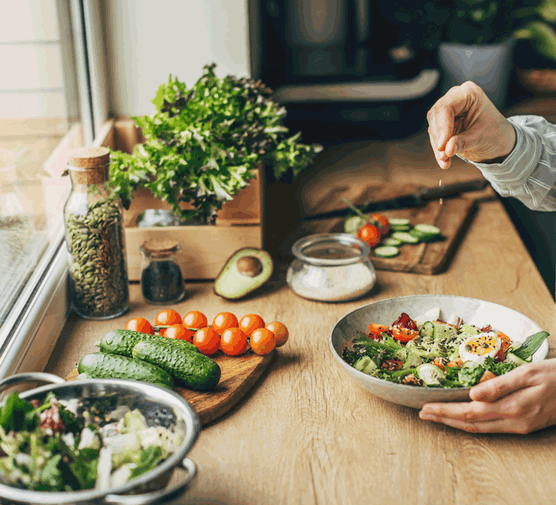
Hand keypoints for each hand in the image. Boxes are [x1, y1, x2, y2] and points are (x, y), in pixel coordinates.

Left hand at [419, 359, 555, 433]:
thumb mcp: (528, 373)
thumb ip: (500, 385)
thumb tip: (472, 394)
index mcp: (512, 406)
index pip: (469, 412)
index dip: (445, 411)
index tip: (426, 407)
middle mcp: (514, 420)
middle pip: (471, 423)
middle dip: (444, 418)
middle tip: (423, 413)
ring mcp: (520, 425)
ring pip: (480, 428)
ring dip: (455, 423)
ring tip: (436, 416)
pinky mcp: (524, 425)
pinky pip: (492, 427)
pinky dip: (472, 423)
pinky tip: (462, 418)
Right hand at [426, 81, 516, 168]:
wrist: (498, 141)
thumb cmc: (495, 134)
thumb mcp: (481, 138)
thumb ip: (463, 143)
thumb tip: (447, 149)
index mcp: (469, 94)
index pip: (446, 106)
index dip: (442, 127)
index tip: (443, 146)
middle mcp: (455, 98)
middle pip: (435, 115)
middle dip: (439, 138)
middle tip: (444, 155)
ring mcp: (447, 110)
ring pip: (433, 128)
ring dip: (437, 146)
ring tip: (446, 160)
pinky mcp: (443, 123)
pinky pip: (435, 136)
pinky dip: (438, 150)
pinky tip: (445, 161)